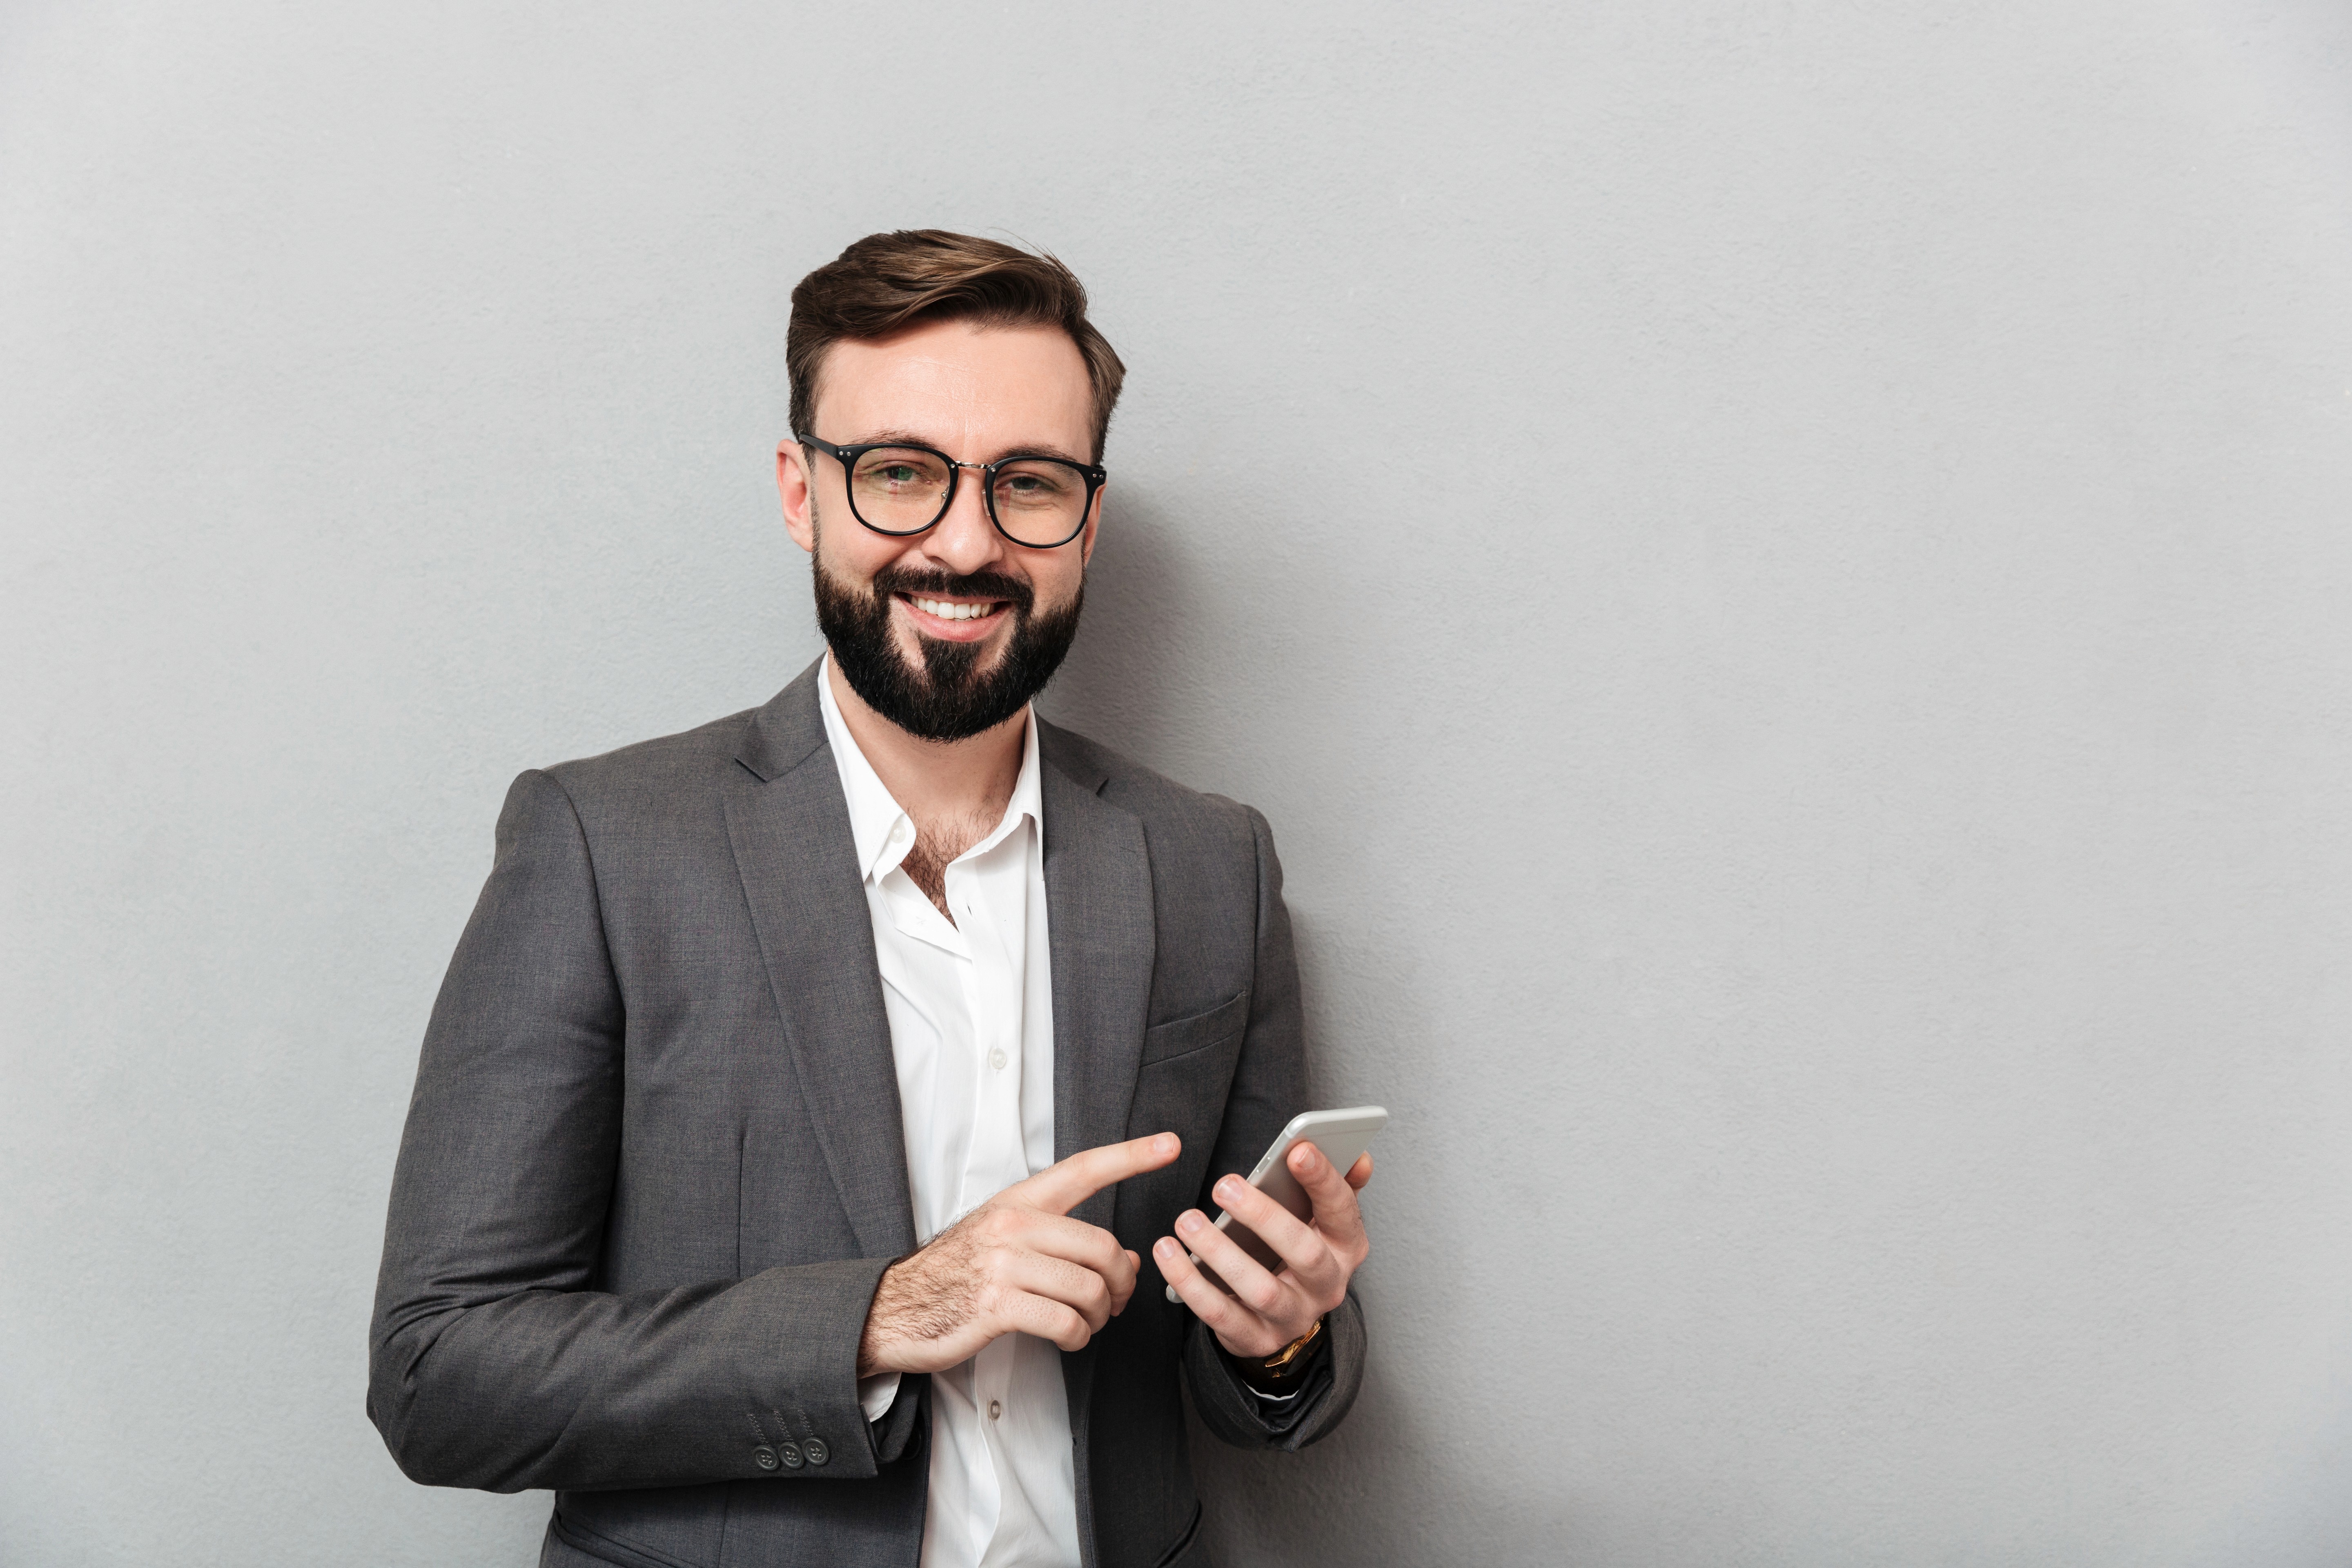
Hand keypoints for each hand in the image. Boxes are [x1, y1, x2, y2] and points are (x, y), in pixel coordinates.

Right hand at [858, 1132, 1181, 1375]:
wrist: (896, 1309)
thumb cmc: (958, 1276)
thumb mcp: (1007, 1242)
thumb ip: (1064, 1242)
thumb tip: (1125, 1258)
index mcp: (1019, 1202)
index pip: (1083, 1169)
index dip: (1130, 1156)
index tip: (1170, 1145)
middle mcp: (1013, 1225)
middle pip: (1102, 1246)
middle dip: (1121, 1282)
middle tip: (1114, 1301)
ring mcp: (1004, 1264)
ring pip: (1089, 1288)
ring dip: (1100, 1315)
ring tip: (1087, 1321)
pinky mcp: (997, 1305)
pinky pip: (1066, 1321)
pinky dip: (1078, 1336)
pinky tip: (1067, 1336)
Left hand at [1154, 1143, 1373, 1359]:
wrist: (1284, 1317)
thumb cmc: (1300, 1249)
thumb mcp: (1323, 1220)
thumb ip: (1337, 1185)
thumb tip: (1360, 1157)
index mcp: (1346, 1247)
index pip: (1342, 1211)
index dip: (1323, 1180)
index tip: (1297, 1149)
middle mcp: (1328, 1286)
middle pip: (1304, 1252)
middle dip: (1264, 1216)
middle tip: (1224, 1185)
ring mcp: (1293, 1317)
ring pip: (1259, 1288)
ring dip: (1220, 1252)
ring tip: (1186, 1220)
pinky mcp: (1256, 1339)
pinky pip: (1220, 1314)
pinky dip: (1190, 1283)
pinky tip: (1167, 1253)